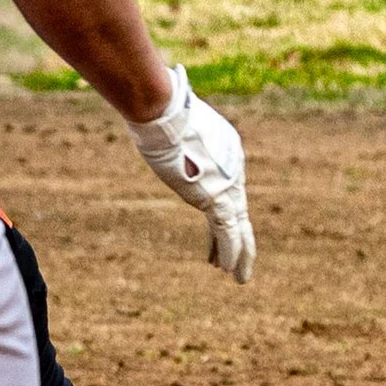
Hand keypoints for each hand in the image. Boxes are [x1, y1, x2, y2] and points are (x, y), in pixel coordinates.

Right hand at [125, 66, 255, 283]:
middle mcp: (234, 168)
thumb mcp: (165, 122)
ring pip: (238, 227)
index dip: (223, 209)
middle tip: (241, 259)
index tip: (217, 228)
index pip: (226, 185)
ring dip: (240, 254)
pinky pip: (229, 234)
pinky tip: (232, 272)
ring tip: (240, 275)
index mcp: (226, 148)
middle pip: (238, 208)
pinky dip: (233, 255)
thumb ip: (165, 130)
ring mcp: (229, 184)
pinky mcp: (218, 199)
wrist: (164, 114)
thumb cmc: (158, 112)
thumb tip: (143, 110)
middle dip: (239, 236)